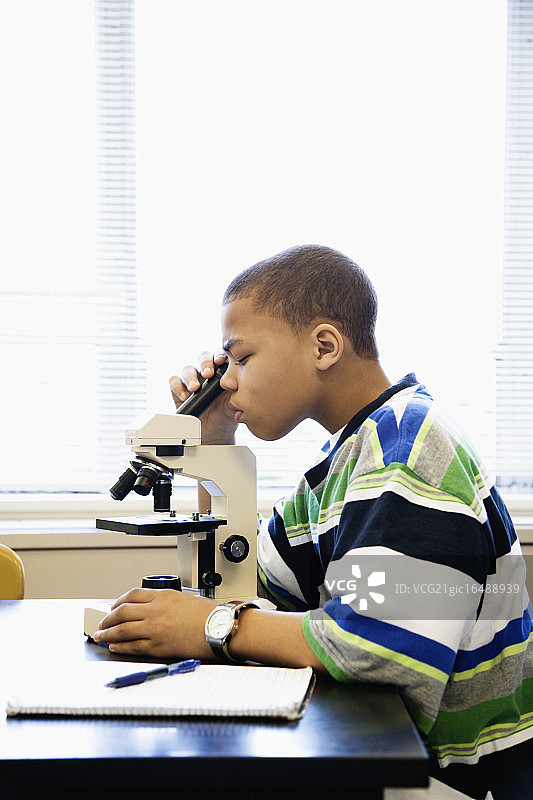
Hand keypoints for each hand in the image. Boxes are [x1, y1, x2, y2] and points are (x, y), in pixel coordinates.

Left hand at [92, 588, 216, 658]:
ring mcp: (155, 628)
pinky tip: (115, 647)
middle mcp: (156, 610)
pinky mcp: (158, 646)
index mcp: (163, 596)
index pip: (132, 595)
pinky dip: (121, 646)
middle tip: (101, 623)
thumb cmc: (210, 614)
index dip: (118, 602)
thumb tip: (154, 610)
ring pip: (123, 629)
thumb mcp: (186, 599)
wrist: (220, 627)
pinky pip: (133, 646)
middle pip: (122, 612)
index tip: (113, 607)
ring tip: (101, 637)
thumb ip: (168, 603)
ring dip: (108, 633)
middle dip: (108, 618)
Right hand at [169, 351, 237, 443]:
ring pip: (188, 369)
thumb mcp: (232, 409)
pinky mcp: (179, 390)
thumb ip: (235, 399)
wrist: (212, 434)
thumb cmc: (224, 417)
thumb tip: (237, 390)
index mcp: (222, 373)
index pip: (221, 357)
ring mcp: (192, 380)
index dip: (220, 355)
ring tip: (195, 388)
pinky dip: (178, 387)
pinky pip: (174, 381)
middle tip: (208, 374)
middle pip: (204, 357)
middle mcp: (206, 374)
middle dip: (205, 363)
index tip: (221, 361)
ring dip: (190, 377)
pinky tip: (185, 396)